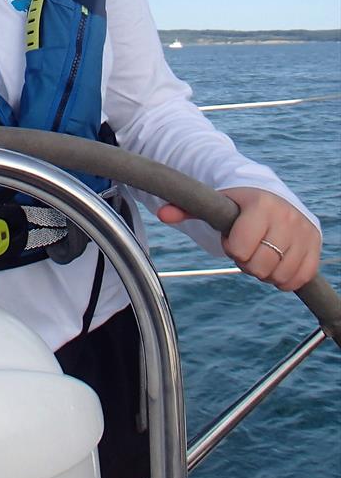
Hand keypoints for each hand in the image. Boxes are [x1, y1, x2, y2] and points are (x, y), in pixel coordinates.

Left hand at [157, 187, 320, 290]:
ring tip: (262, 252)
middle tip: (247, 248)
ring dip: (266, 271)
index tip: (233, 238)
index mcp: (260, 204)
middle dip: (248, 261)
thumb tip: (161, 213)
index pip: (240, 247)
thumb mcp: (215, 203)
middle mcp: (286, 217)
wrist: (274, 198)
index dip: (232, 247)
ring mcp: (304, 232)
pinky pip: (298, 279)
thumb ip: (187, 209)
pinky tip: (277, 261)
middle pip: (259, 265)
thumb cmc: (239, 205)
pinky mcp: (315, 246)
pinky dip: (284, 277)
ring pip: (279, 275)